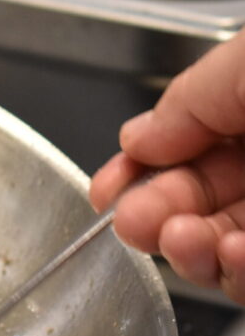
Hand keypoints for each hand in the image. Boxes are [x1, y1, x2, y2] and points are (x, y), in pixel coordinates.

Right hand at [90, 28, 244, 303]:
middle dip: (152, 219)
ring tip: (180, 237)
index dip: (138, 174)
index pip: (185, 154)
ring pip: (221, 254)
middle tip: (134, 222)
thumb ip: (187, 99)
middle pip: (194, 209)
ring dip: (190, 254)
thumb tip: (136, 138)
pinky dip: (235, 276)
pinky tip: (233, 254)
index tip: (104, 191)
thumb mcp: (244, 60)